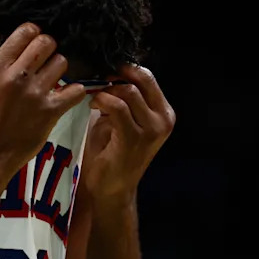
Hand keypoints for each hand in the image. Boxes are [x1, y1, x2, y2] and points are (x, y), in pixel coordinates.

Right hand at [0, 23, 85, 178]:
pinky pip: (75, 90)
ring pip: (61, 62)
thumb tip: (21, 47)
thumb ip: (2, 65)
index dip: (34, 34)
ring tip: (53, 80)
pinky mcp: (50, 110)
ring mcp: (35, 93)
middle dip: (49, 49)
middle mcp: (17, 76)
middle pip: (46, 43)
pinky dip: (74, 92)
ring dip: (59, 69)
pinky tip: (66, 96)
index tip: (36, 42)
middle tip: (46, 60)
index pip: (25, 32)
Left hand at [82, 64, 174, 202]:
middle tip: (100, 84)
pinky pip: (118, 107)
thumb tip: (110, 73)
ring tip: (96, 100)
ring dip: (107, 91)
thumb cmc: (113, 153)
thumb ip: (123, 98)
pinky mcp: (134, 139)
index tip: (108, 74)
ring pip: (129, 91)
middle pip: (142, 79)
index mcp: (164, 113)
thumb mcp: (122, 120)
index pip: (149, 77)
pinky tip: (94, 107)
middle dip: (117, 77)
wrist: (111, 188)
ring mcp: (152, 130)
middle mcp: (163, 119)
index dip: (126, 70)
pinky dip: (103, 101)